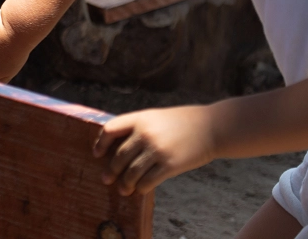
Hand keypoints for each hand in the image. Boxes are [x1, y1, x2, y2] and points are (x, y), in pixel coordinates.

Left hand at [92, 105, 217, 195]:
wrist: (211, 127)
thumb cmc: (182, 122)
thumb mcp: (155, 117)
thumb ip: (138, 128)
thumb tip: (118, 148)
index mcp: (140, 118)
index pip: (110, 130)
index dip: (100, 143)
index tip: (96, 154)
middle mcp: (145, 133)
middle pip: (119, 156)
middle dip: (111, 170)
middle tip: (106, 179)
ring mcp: (157, 150)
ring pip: (132, 172)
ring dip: (125, 183)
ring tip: (123, 189)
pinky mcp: (170, 165)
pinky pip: (148, 181)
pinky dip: (141, 188)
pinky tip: (140, 190)